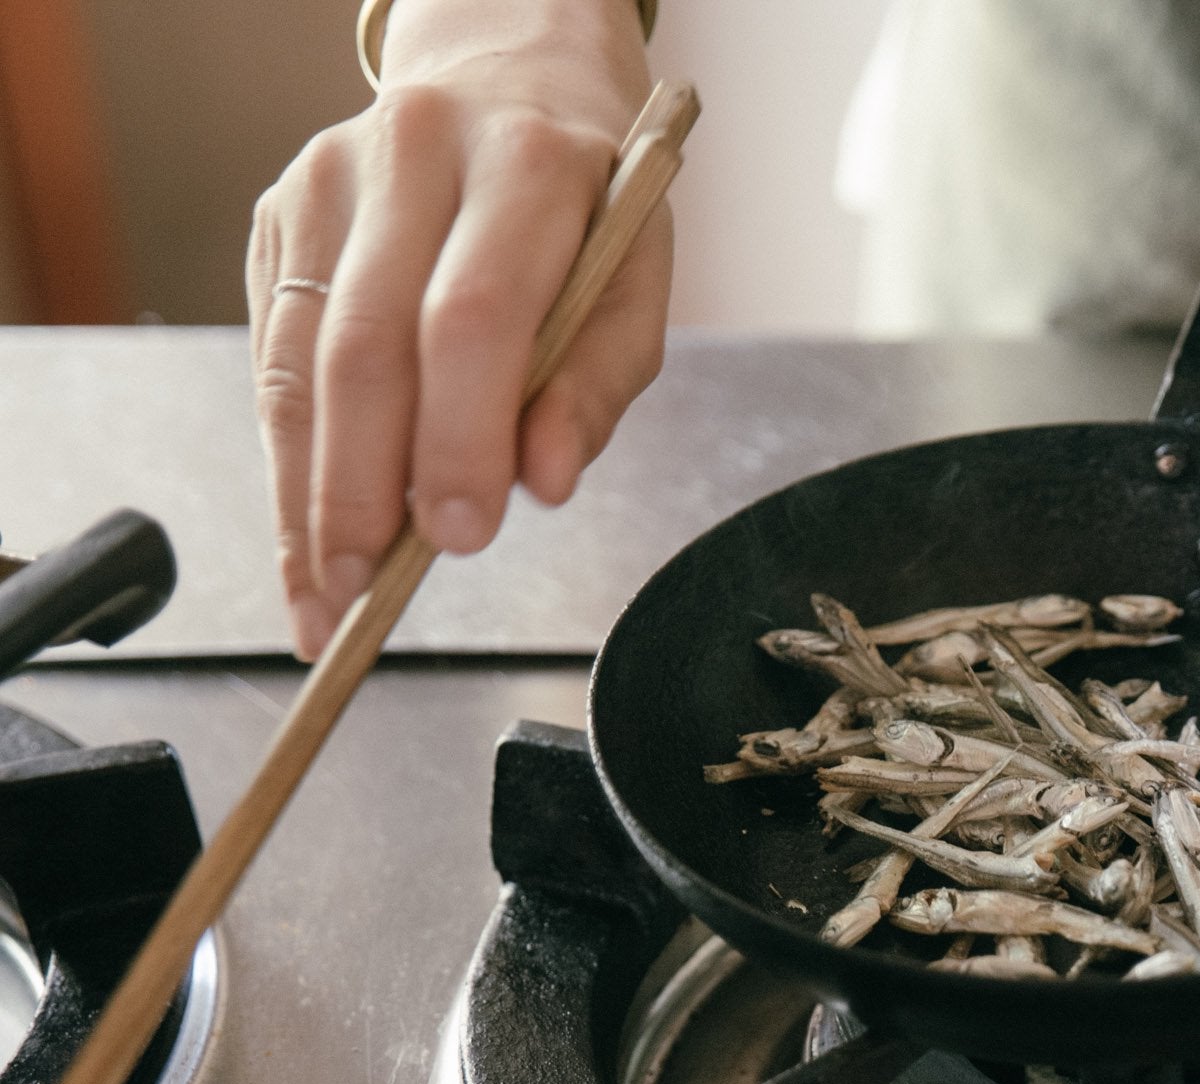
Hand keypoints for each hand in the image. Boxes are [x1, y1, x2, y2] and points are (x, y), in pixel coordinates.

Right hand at [246, 0, 665, 658]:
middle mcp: (416, 156)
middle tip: (371, 590)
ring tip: (324, 593)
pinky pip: (269, 355)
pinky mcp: (279, 213)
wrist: (508, 79)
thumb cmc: (586, 203)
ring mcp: (331, 179)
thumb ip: (599, 383)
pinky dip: (286, 460)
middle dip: (364, 487)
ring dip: (306, 495)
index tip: (460, 535)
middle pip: (366, 345)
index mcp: (528, 165)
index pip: (474, 317)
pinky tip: (304, 535)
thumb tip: (546, 480)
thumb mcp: (636, 281)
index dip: (459, 438)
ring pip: (297, 358)